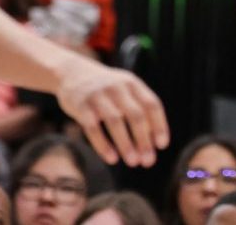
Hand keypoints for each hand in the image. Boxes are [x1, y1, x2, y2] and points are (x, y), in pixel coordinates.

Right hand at [53, 56, 169, 166]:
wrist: (72, 72)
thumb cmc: (106, 88)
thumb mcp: (125, 89)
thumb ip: (140, 108)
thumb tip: (154, 142)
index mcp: (132, 84)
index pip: (152, 104)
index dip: (159, 125)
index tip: (162, 145)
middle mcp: (117, 87)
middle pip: (136, 114)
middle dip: (144, 140)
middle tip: (148, 161)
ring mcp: (98, 95)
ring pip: (115, 121)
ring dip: (126, 144)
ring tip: (133, 162)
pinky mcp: (81, 106)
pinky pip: (92, 128)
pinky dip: (103, 145)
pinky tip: (112, 158)